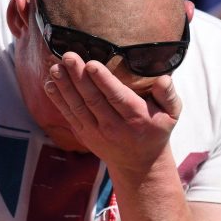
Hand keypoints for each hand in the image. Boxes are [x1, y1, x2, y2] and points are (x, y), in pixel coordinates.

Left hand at [44, 53, 181, 177]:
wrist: (139, 164)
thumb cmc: (155, 129)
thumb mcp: (171, 115)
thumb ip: (169, 95)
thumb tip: (163, 79)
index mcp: (136, 118)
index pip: (117, 98)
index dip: (103, 82)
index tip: (91, 64)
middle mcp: (114, 127)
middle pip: (93, 100)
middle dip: (79, 78)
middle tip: (69, 56)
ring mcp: (96, 133)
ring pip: (78, 107)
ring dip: (65, 86)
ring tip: (55, 67)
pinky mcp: (84, 135)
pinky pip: (70, 115)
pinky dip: (58, 100)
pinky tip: (50, 83)